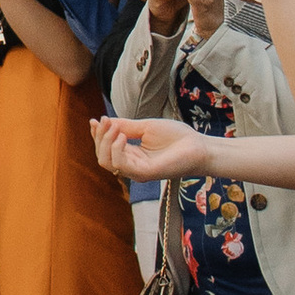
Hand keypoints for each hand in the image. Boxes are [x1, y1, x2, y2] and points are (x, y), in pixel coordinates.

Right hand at [92, 112, 210, 185]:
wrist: (199, 146)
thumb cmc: (177, 137)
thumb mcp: (145, 127)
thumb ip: (125, 126)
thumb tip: (103, 120)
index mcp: (132, 155)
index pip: (105, 150)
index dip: (97, 135)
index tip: (95, 120)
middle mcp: (132, 166)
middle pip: (102, 156)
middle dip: (99, 137)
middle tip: (105, 120)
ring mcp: (137, 171)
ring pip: (106, 162)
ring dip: (105, 142)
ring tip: (115, 128)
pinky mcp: (145, 174)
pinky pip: (120, 164)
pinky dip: (116, 149)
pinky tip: (122, 136)